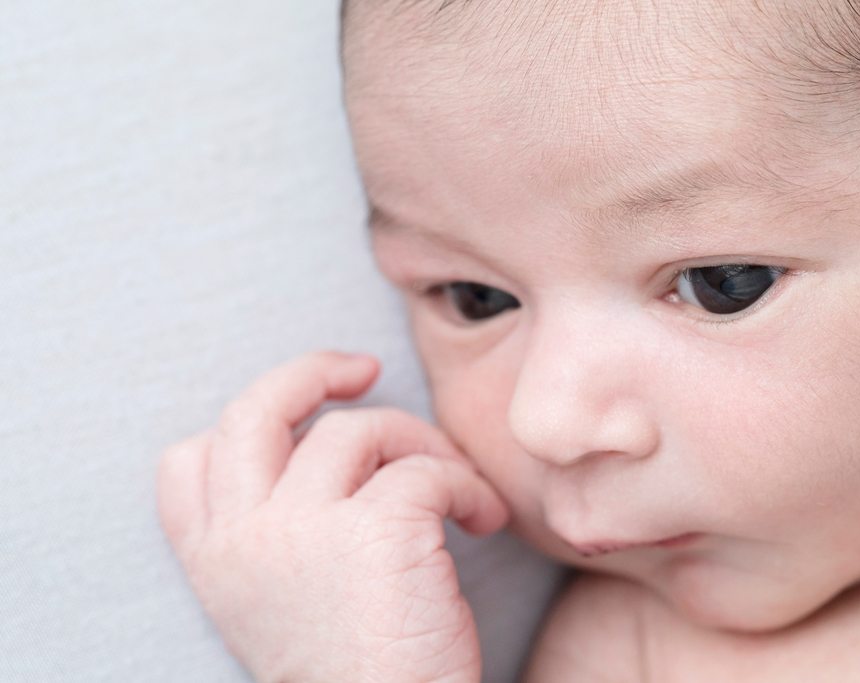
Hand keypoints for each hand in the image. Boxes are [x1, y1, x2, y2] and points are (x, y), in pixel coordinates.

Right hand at [157, 351, 508, 682]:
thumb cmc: (357, 677)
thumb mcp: (284, 607)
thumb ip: (280, 536)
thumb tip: (327, 455)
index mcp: (215, 562)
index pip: (186, 462)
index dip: (244, 427)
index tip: (300, 422)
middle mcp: (244, 536)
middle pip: (254, 409)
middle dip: (309, 372)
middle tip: (365, 369)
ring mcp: (302, 528)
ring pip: (358, 429)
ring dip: (421, 445)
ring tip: (457, 491)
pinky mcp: (376, 528)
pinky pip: (428, 469)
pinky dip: (467, 485)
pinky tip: (483, 521)